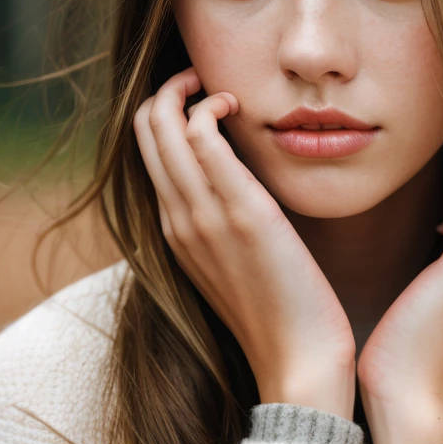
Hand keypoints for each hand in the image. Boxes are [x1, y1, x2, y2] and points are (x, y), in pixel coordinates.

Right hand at [133, 66, 356, 417]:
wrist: (298, 363)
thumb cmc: (277, 314)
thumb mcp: (232, 265)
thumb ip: (221, 226)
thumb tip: (232, 190)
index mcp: (174, 232)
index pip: (145, 154)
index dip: (163, 114)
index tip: (199, 100)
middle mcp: (178, 220)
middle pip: (144, 132)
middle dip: (167, 92)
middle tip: (204, 81)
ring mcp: (204, 217)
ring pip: (164, 129)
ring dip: (187, 93)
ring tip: (222, 90)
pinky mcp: (242, 213)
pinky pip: (203, 142)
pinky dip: (211, 109)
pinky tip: (235, 106)